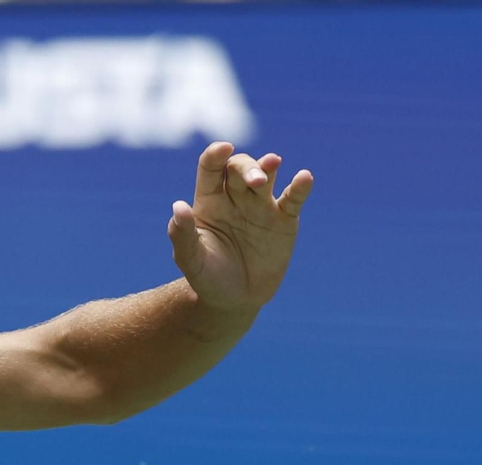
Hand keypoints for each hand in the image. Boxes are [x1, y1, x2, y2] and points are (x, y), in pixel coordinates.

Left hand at [168, 142, 312, 313]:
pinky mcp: (284, 220)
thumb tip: (178, 206)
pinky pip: (293, 198)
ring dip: (268, 167)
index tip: (222, 148)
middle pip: (239, 168)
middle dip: (247, 168)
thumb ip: (182, 235)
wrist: (234, 300)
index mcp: (209, 202)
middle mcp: (235, 198)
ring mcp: (261, 206)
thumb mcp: (191, 260)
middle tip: (256, 181)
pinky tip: (304, 178)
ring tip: (273, 164)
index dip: (215, 154)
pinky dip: (300, 187)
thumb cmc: (207, 278)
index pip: (210, 169)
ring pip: (266, 175)